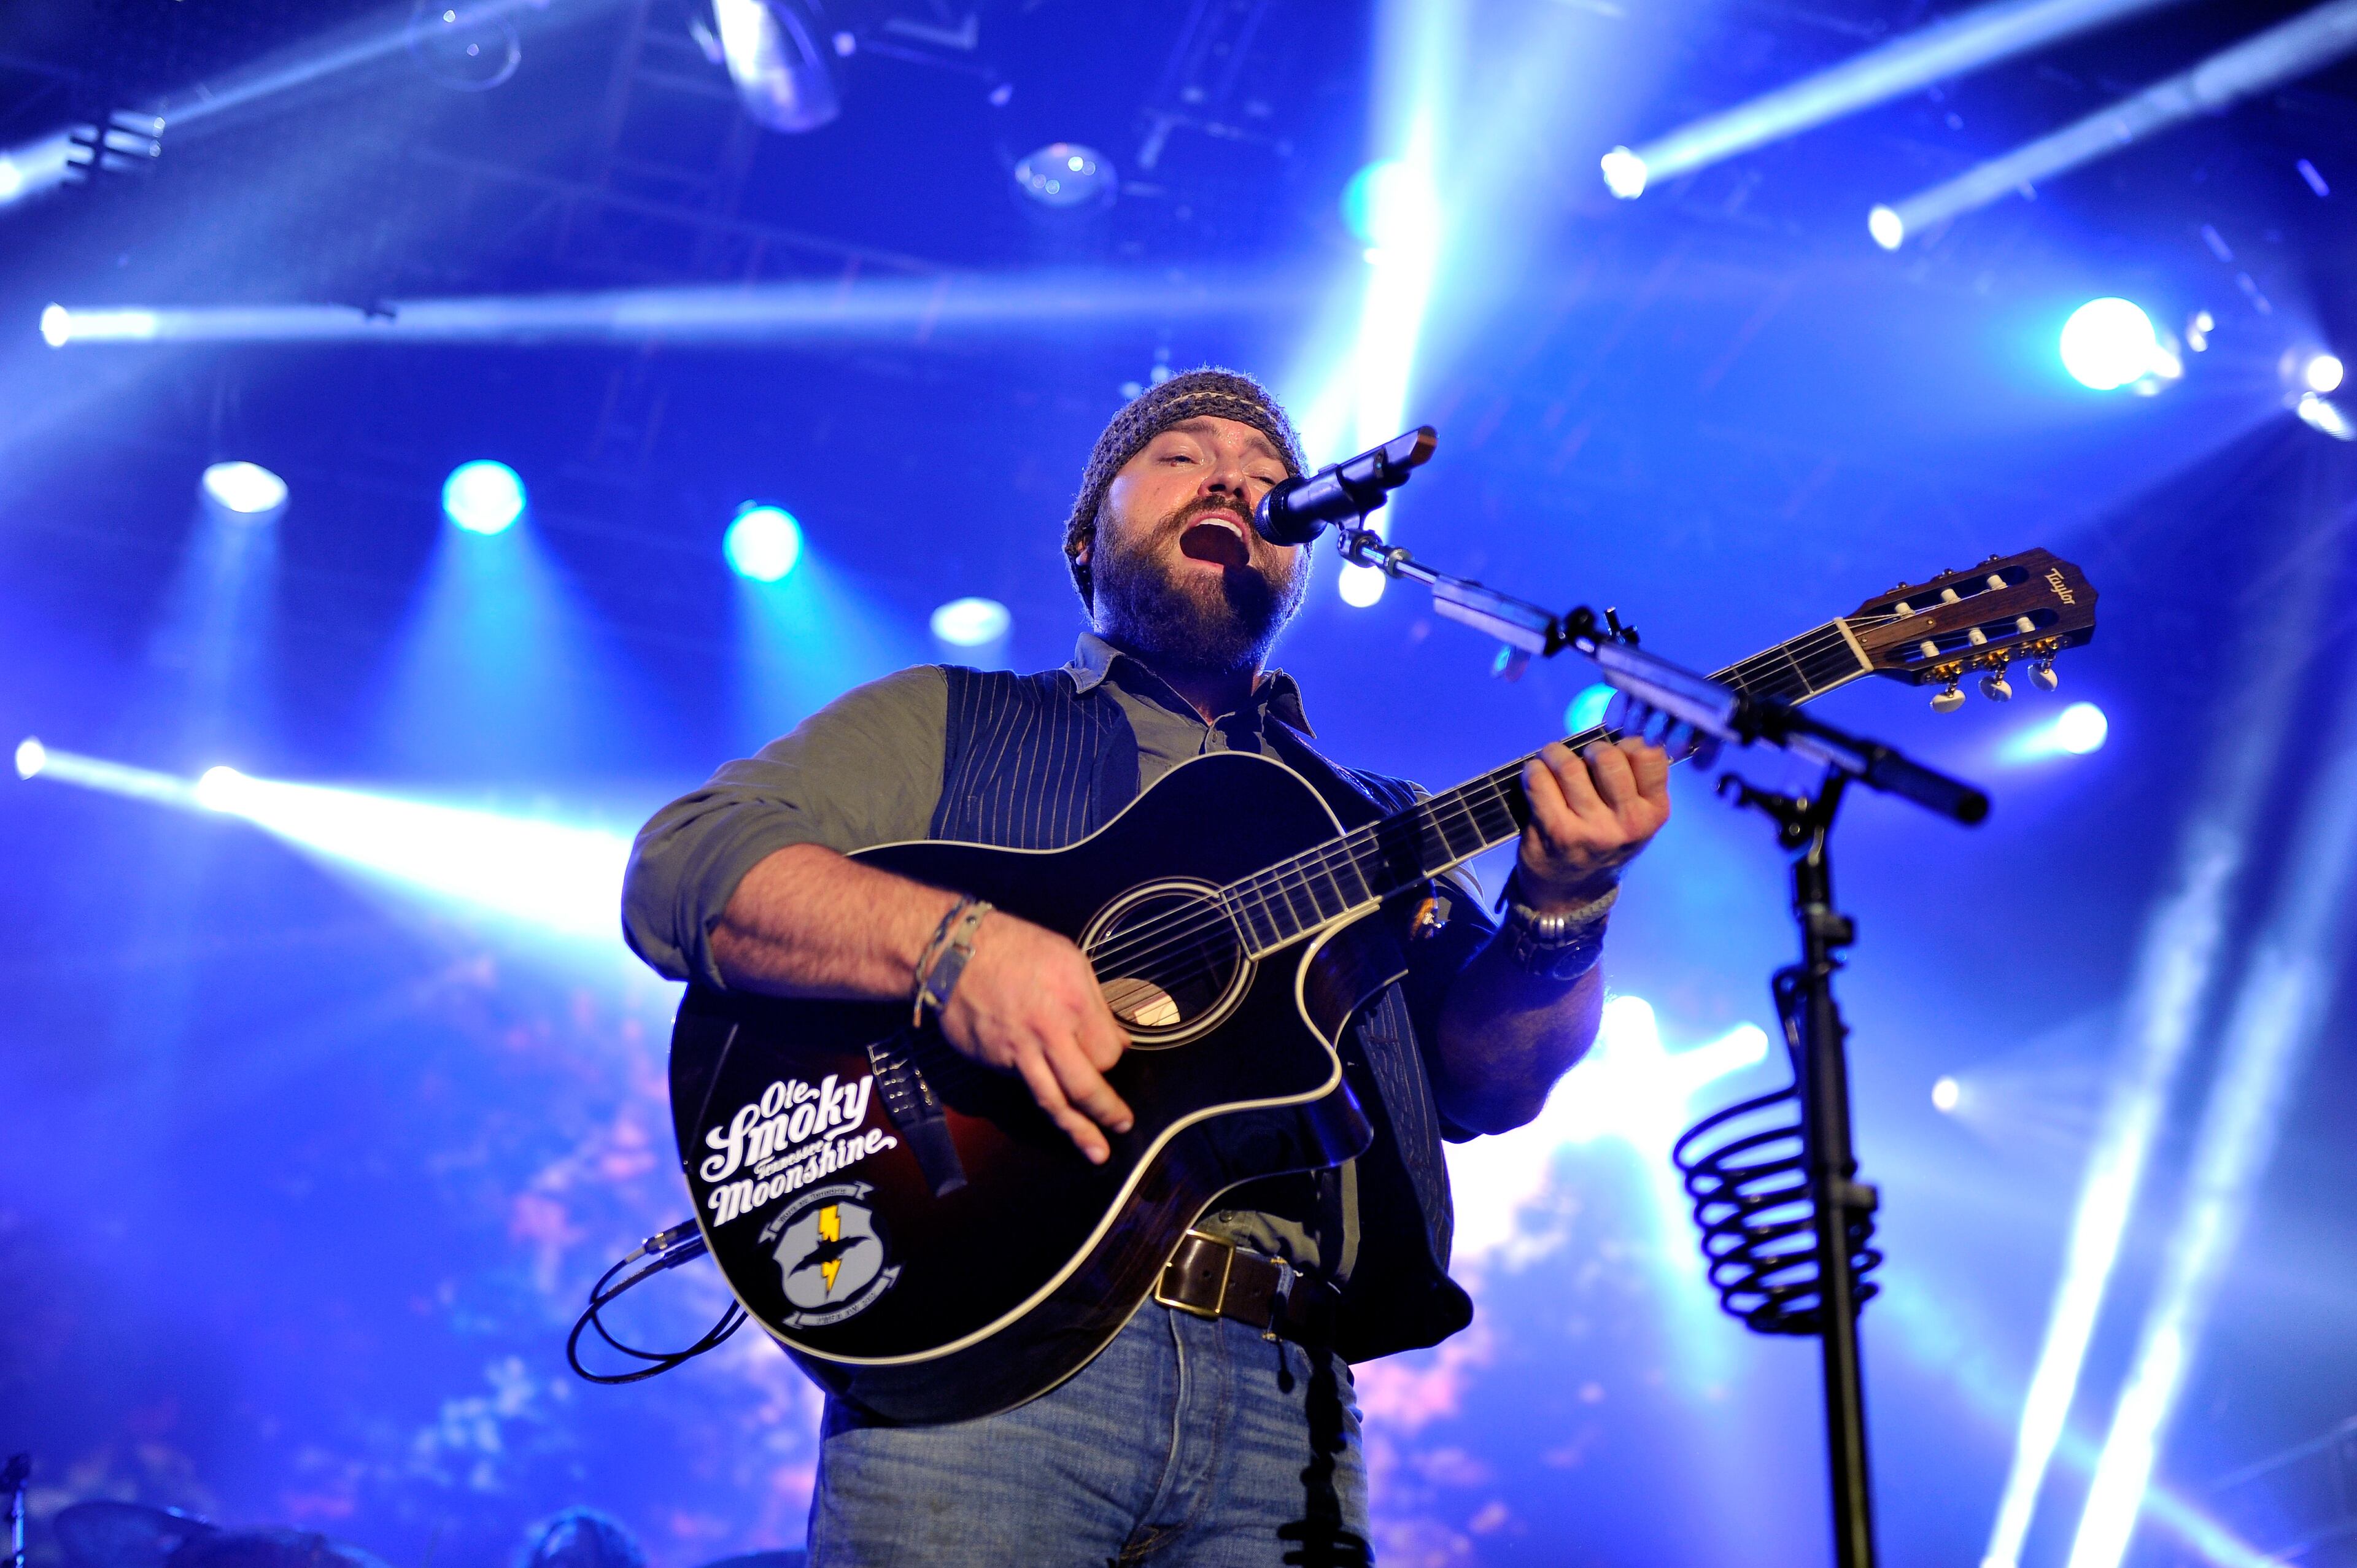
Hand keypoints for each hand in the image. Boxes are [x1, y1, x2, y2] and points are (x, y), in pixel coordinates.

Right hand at [937, 912, 1133, 1163]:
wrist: (951, 954)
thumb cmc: (1015, 948)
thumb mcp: (1068, 958)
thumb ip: (1096, 1003)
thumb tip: (1120, 1041)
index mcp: (1074, 1001)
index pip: (1108, 1051)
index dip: (1112, 1057)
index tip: (1110, 1055)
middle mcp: (1049, 1031)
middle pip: (1086, 1085)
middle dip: (1107, 1111)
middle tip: (1123, 1125)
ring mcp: (1019, 1051)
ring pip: (1054, 1100)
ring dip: (1079, 1130)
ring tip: (1097, 1152)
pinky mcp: (995, 1062)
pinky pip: (1025, 1086)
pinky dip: (1041, 1099)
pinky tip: (1052, 1110)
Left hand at [1516, 737, 1671, 908]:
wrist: (1571, 891)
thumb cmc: (1604, 839)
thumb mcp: (1634, 817)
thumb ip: (1633, 779)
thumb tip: (1615, 733)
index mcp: (1654, 812)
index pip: (1648, 755)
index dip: (1627, 744)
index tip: (1615, 752)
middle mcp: (1627, 823)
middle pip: (1607, 757)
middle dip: (1589, 749)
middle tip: (1582, 758)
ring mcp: (1591, 829)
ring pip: (1569, 767)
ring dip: (1554, 755)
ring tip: (1551, 760)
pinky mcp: (1556, 832)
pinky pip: (1540, 781)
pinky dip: (1533, 770)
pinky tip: (1535, 775)